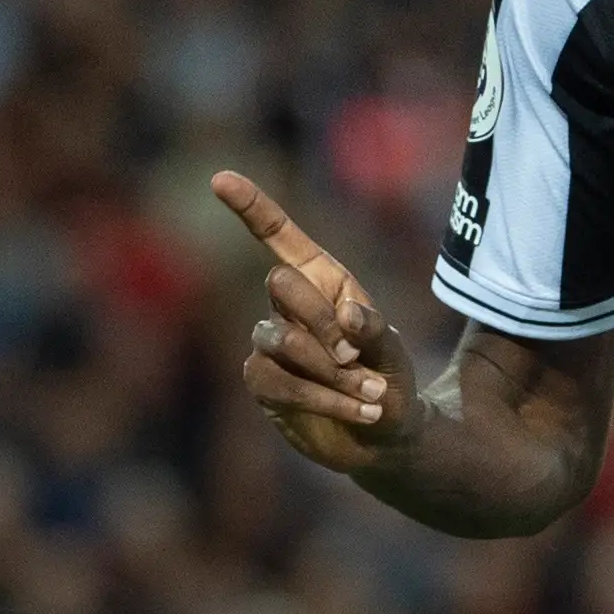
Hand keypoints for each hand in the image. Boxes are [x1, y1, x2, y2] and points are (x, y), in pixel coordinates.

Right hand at [213, 170, 419, 473]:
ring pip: (280, 340)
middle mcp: (291, 305)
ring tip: (370, 395)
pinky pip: (278, 381)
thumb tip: (347, 315)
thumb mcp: (394, 351)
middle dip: (321, 320)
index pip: (278, 235)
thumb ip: (374, 330)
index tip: (219, 179)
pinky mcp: (263, 381)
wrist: (384, 434)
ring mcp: (271, 342)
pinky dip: (323, 399)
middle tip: (356, 356)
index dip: (251, 207)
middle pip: (280, 283)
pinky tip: (359, 412)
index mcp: (323, 279)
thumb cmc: (389, 378)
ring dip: (330, 372)